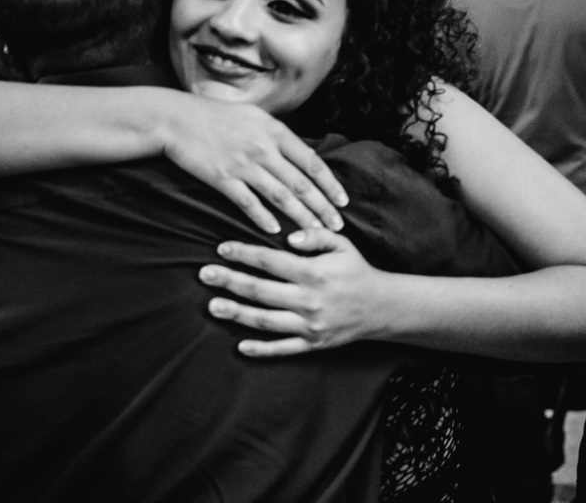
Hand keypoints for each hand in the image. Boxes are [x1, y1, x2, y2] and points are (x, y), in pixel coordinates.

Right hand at [163, 97, 347, 233]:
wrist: (177, 118)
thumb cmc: (216, 116)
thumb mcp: (255, 116)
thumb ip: (278, 135)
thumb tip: (301, 153)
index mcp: (275, 131)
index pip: (312, 162)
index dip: (330, 184)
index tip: (343, 201)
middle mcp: (264, 148)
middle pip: (301, 183)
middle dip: (322, 207)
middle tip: (338, 226)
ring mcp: (243, 164)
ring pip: (280, 196)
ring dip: (300, 217)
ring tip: (315, 233)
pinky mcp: (222, 178)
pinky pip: (248, 202)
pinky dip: (263, 218)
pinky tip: (276, 231)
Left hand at [198, 228, 390, 356]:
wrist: (381, 307)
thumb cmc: (356, 271)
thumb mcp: (342, 244)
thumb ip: (316, 236)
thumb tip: (289, 236)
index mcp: (314, 273)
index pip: (271, 261)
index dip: (244, 254)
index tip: (222, 248)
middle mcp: (309, 300)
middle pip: (260, 290)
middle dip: (230, 281)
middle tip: (204, 274)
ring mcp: (310, 325)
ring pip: (265, 321)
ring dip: (236, 313)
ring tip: (212, 306)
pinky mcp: (313, 344)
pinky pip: (283, 349)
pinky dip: (261, 349)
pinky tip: (240, 345)